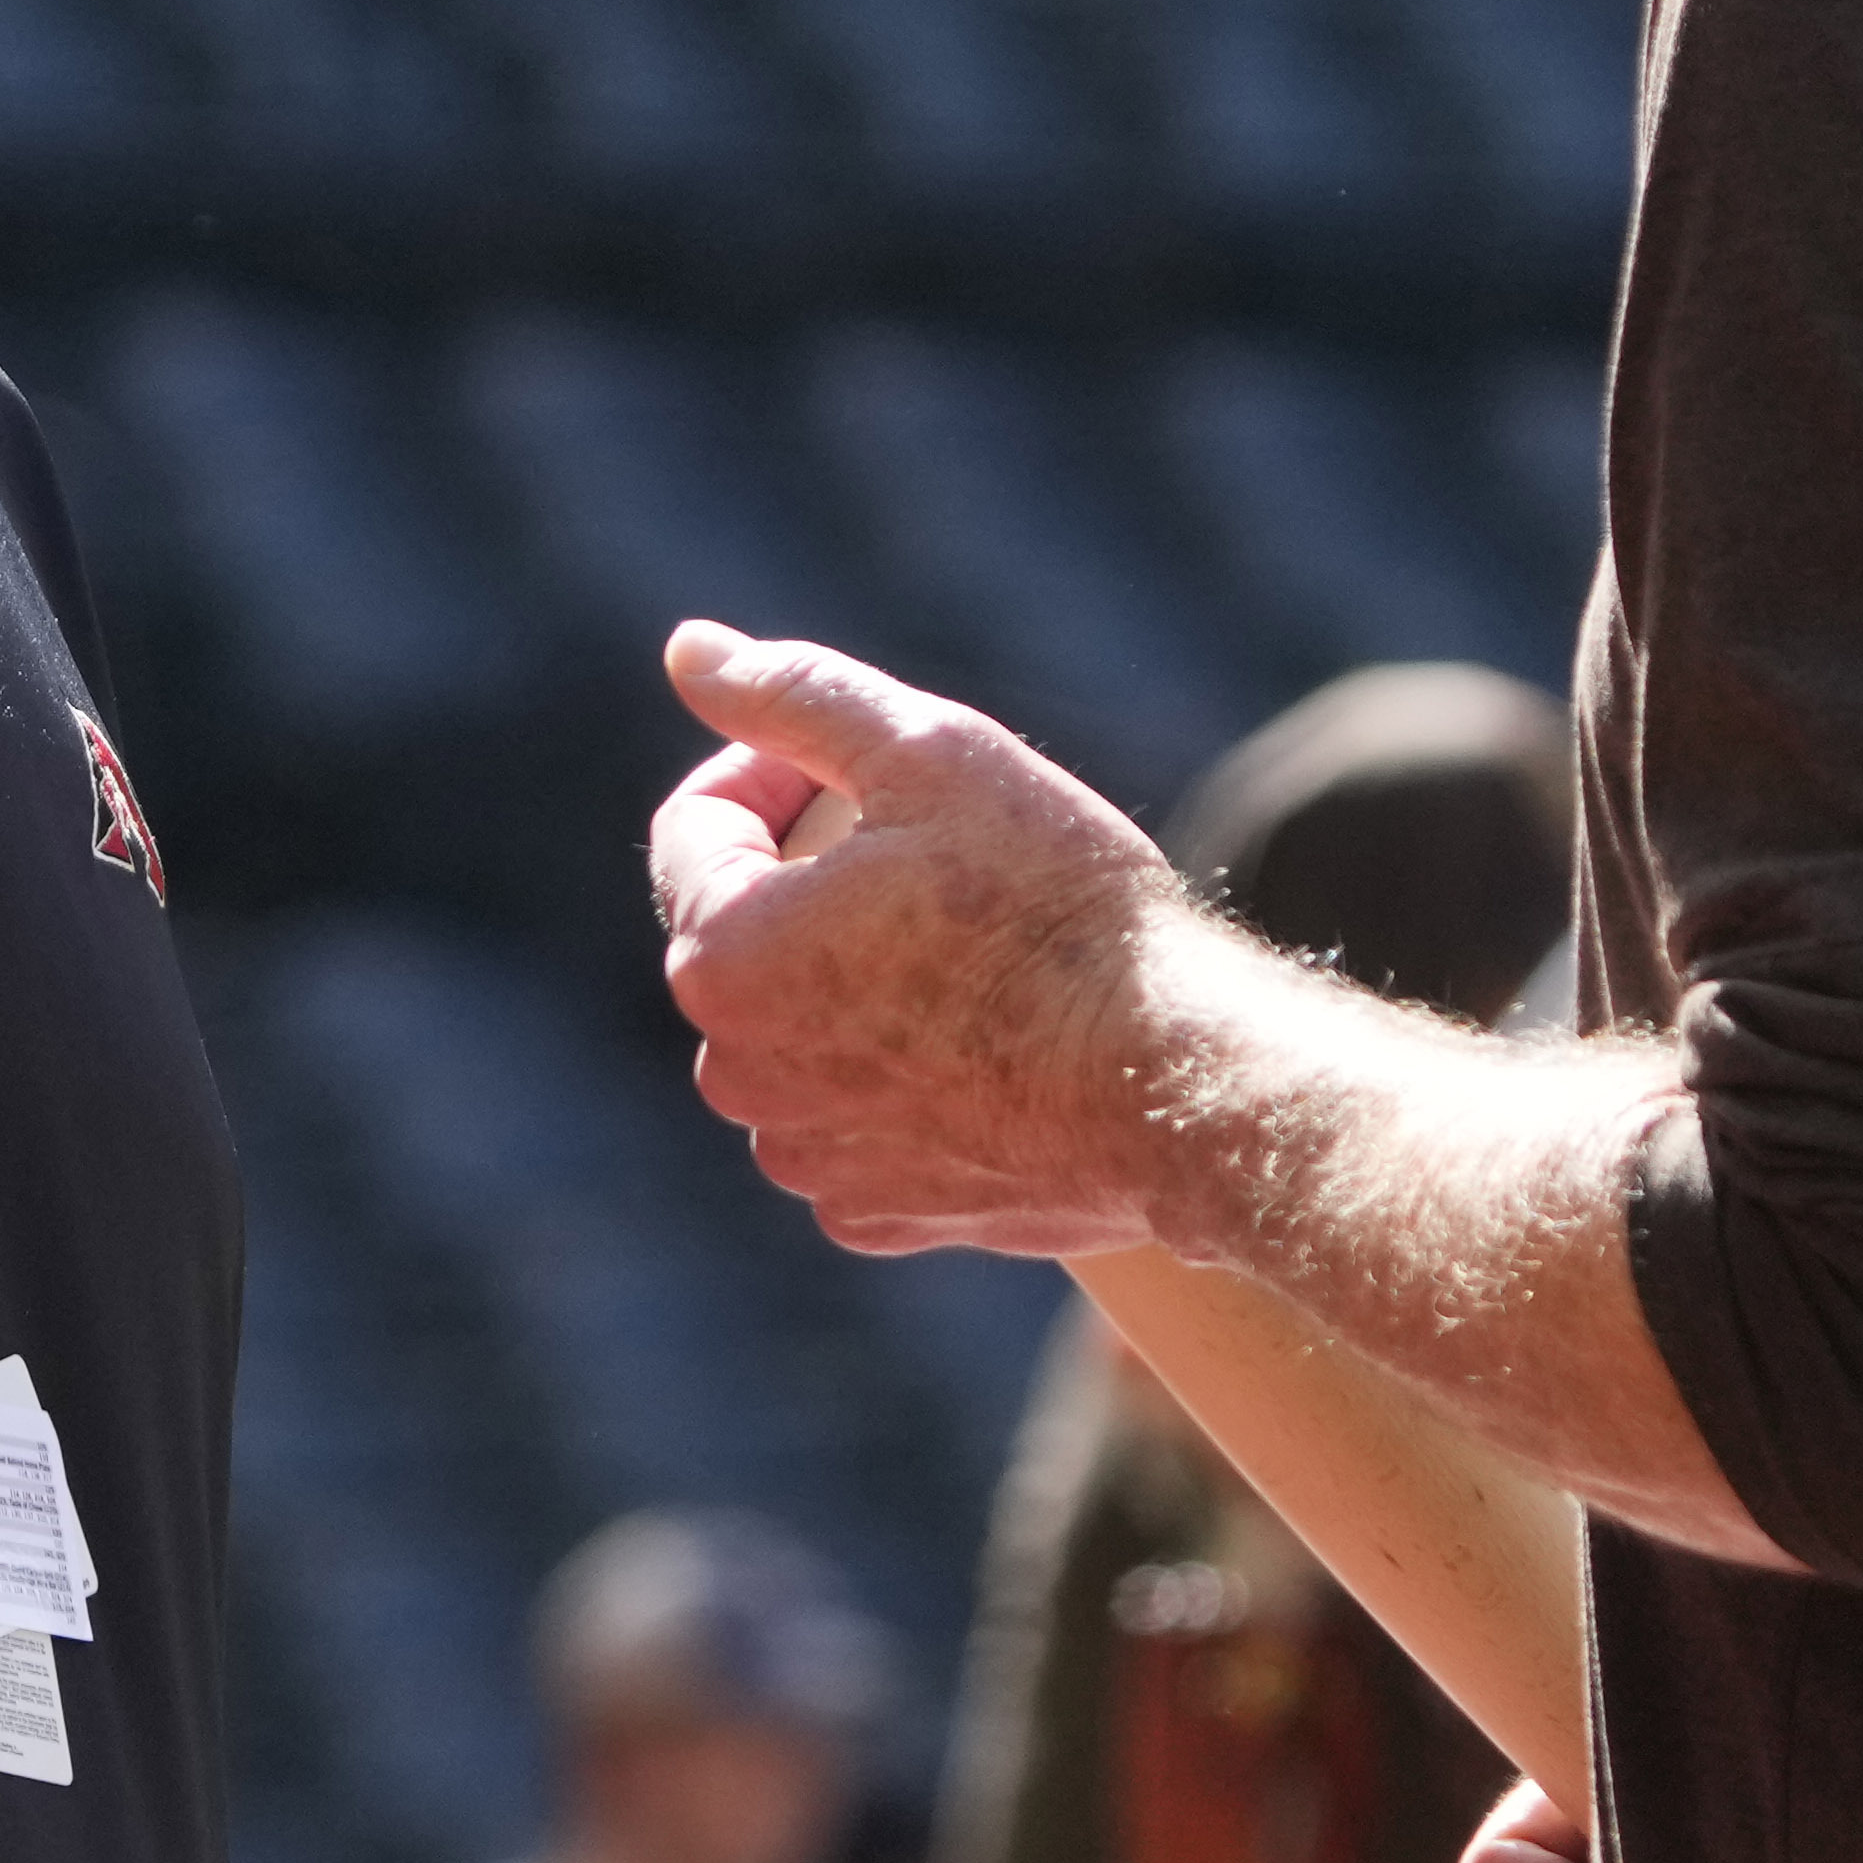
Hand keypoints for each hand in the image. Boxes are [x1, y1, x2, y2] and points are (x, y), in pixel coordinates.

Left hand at [648, 623, 1175, 1254]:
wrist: (1175, 1084)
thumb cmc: (1055, 908)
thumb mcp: (929, 754)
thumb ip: (793, 695)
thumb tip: (688, 649)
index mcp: (720, 956)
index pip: (698, 824)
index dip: (782, 767)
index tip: (878, 766)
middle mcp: (736, 1073)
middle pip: (749, 930)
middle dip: (818, 878)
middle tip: (943, 854)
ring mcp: (806, 1155)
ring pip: (806, 1028)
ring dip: (859, 978)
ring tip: (976, 950)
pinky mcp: (878, 1213)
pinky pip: (860, 1115)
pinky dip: (905, 1074)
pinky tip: (993, 1041)